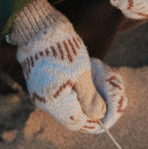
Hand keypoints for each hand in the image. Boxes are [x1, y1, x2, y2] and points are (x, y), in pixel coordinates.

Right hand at [7, 0, 126, 132]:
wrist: (39, 26)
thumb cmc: (62, 48)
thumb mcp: (81, 72)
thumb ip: (89, 96)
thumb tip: (98, 115)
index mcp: (52, 102)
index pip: (76, 122)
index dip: (94, 121)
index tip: (109, 112)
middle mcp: (43, 100)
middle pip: (71, 113)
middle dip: (91, 108)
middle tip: (106, 97)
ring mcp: (40, 90)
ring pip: (67, 102)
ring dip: (84, 97)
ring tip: (98, 85)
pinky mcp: (41, 79)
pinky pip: (60, 92)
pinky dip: (75, 88)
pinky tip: (85, 77)